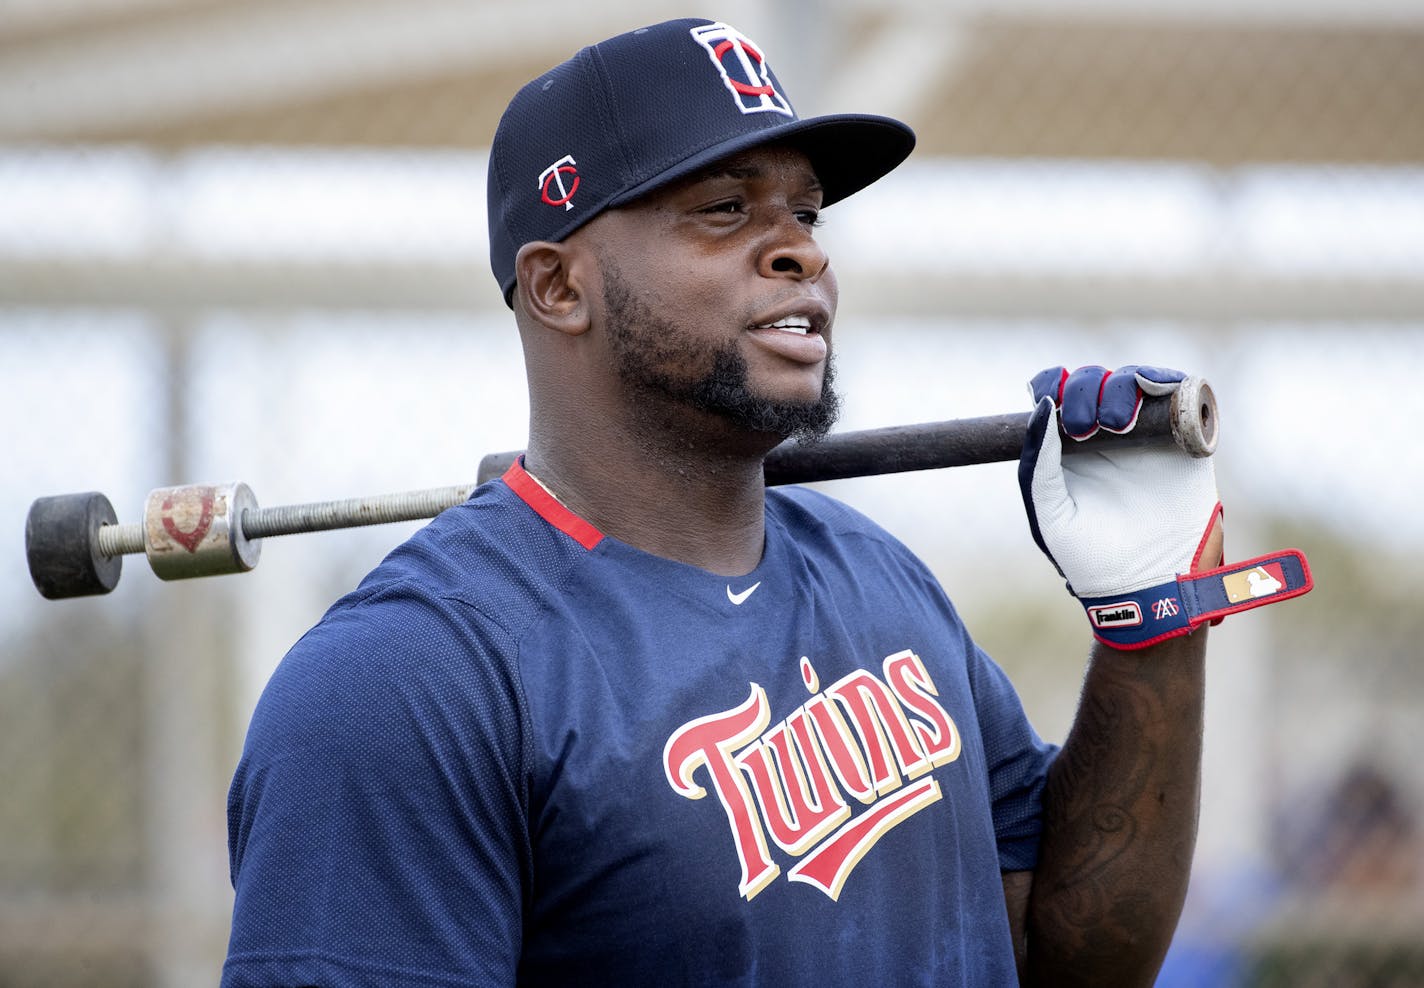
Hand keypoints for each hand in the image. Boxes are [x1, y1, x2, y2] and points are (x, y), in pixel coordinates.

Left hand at [1019, 365, 1223, 647]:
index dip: (1054, 383)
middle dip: (1086, 389)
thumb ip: (1038, 463)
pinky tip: (1152, 390)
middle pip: (1095, 381)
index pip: (1058, 394)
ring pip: (1135, 380)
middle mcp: (1107, 436)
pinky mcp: (1186, 441)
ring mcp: (1148, 436)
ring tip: (1115, 423)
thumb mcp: (1049, 512)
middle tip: (1085, 426)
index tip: (1053, 396)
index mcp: (1068, 449)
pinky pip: (1181, 393)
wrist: (1146, 585)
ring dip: (1121, 386)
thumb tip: (1043, 407)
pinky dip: (1168, 380)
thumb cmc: (1089, 558)